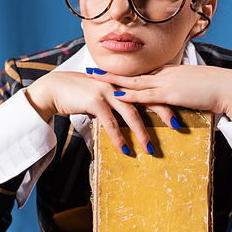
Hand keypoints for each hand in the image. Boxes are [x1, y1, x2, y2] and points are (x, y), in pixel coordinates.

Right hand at [25, 70, 177, 155]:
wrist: (54, 88)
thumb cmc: (78, 93)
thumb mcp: (102, 94)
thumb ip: (117, 100)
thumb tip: (128, 112)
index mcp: (122, 82)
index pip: (149, 90)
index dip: (164, 100)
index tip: (178, 111)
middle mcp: (118, 85)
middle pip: (146, 99)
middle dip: (163, 114)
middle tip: (177, 128)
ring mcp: (107, 92)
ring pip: (131, 114)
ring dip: (142, 133)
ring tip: (150, 149)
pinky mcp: (94, 101)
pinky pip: (110, 123)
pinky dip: (118, 137)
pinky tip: (125, 149)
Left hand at [88, 65, 231, 120]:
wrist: (229, 87)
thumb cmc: (215, 89)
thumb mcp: (191, 89)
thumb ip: (178, 93)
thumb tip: (170, 101)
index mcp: (169, 73)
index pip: (140, 73)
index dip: (122, 72)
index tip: (106, 71)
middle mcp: (164, 75)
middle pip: (131, 74)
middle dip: (109, 73)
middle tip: (89, 71)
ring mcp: (166, 83)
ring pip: (133, 82)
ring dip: (111, 81)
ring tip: (92, 79)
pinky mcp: (171, 94)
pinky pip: (145, 94)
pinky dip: (129, 95)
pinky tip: (115, 96)